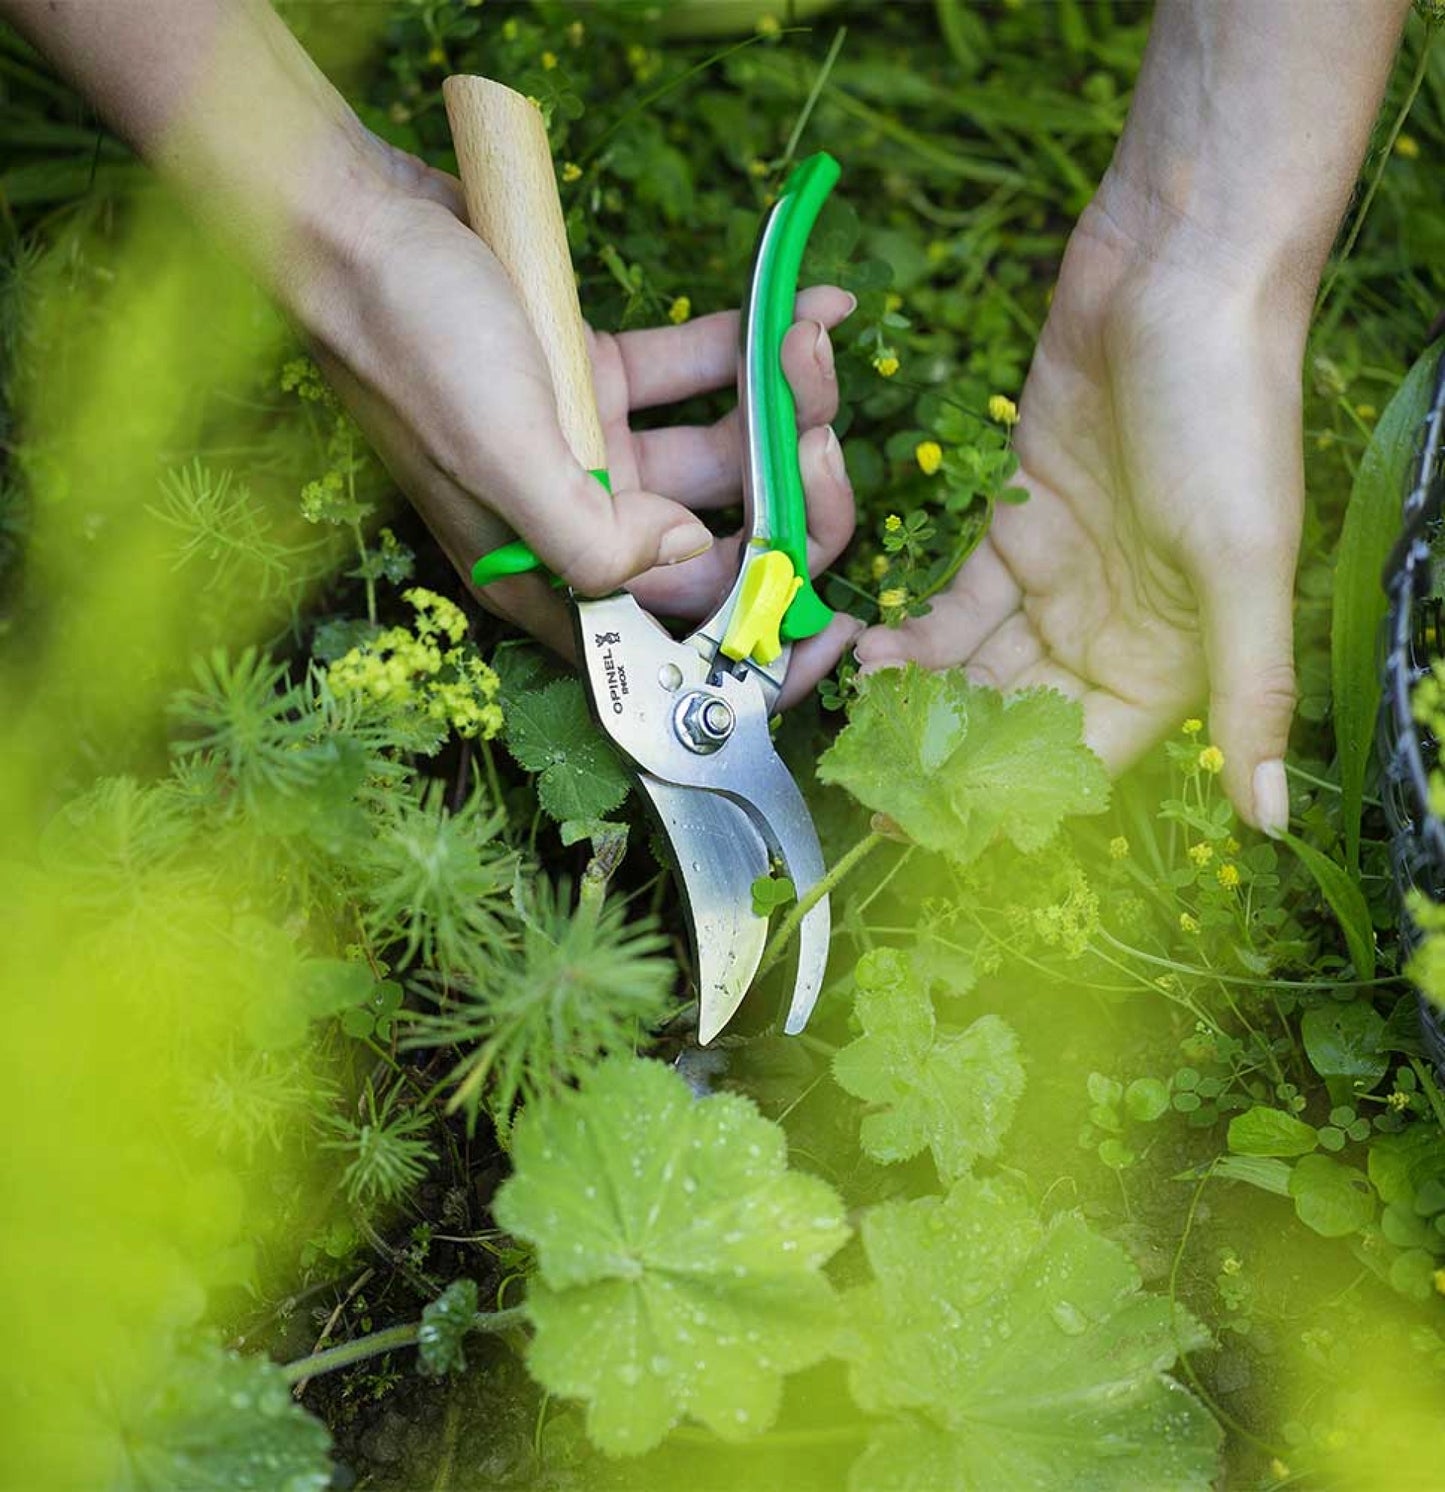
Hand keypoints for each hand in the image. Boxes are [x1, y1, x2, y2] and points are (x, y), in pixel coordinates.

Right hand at [291, 143, 859, 704]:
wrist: (358, 218)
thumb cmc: (411, 342)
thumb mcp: (498, 455)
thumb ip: (592, 538)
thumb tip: (686, 554)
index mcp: (547, 575)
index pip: (673, 640)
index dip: (758, 644)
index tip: (836, 626)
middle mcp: (580, 524)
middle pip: (720, 545)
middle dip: (789, 499)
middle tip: (823, 438)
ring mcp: (599, 450)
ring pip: (724, 454)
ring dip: (784, 407)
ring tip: (810, 342)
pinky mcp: (604, 378)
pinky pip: (701, 373)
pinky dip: (754, 343)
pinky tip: (809, 301)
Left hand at [854, 192, 1305, 832]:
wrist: (1178, 275)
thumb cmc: (1230, 417)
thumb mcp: (1245, 564)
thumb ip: (1251, 693)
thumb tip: (1270, 822)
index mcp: (1173, 658)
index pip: (1083, 756)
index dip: (1015, 797)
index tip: (941, 824)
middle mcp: (1114, 630)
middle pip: (1018, 720)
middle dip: (949, 754)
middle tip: (877, 784)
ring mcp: (1060, 577)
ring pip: (978, 666)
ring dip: (923, 697)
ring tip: (865, 715)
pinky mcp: (1014, 524)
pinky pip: (958, 602)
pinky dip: (917, 631)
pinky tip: (874, 649)